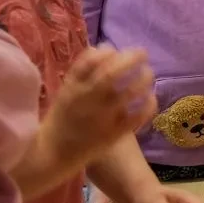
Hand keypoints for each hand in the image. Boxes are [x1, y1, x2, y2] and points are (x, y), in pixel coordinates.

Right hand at [44, 47, 154, 170]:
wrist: (52, 155)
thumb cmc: (61, 120)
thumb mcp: (65, 91)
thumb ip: (82, 70)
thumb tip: (106, 48)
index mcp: (71, 88)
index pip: (89, 61)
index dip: (106, 52)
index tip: (116, 50)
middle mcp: (86, 100)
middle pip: (111, 74)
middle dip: (130, 59)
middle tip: (142, 53)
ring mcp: (100, 118)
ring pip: (127, 93)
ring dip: (142, 79)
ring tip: (148, 73)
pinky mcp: (112, 135)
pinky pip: (136, 117)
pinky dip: (147, 105)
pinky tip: (150, 98)